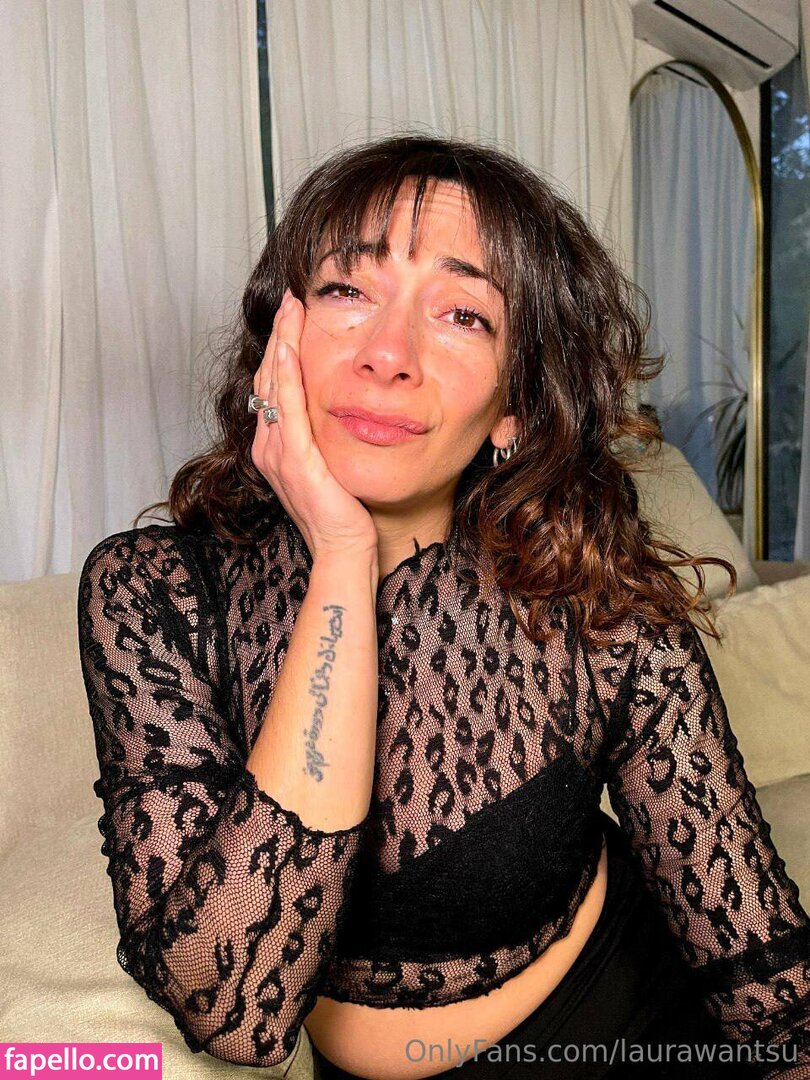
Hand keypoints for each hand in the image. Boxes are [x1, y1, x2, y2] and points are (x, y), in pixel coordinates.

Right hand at [251, 288, 378, 560]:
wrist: (343, 549)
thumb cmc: (343, 512)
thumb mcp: (329, 465)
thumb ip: (323, 436)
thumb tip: (335, 410)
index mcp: (274, 446)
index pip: (273, 385)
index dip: (281, 348)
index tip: (293, 316)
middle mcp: (267, 445)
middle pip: (268, 377)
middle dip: (279, 335)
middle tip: (290, 299)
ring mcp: (276, 452)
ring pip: (274, 383)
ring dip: (282, 342)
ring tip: (290, 308)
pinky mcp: (294, 458)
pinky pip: (287, 405)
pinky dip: (288, 372)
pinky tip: (292, 345)